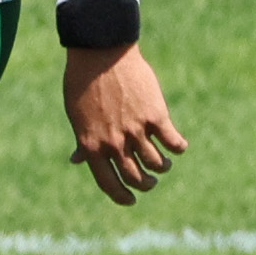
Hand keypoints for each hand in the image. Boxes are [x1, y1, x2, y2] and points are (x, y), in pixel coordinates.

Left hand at [63, 40, 183, 205]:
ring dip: (162, 168)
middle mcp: (115, 144)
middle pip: (137, 178)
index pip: (109, 185)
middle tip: (150, 182)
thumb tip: (77, 161)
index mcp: (93, 147)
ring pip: (157, 164)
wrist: (101, 54)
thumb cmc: (84, 83)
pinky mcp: (156, 116)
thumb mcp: (77, 116)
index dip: (121, 197)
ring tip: (163, 164)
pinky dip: (178, 148)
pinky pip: (173, 143)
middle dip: (146, 185)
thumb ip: (83, 142)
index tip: (131, 200)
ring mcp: (136, 131)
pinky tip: (178, 146)